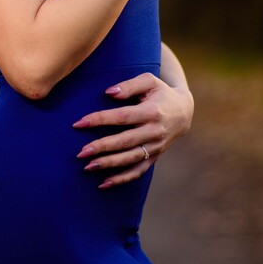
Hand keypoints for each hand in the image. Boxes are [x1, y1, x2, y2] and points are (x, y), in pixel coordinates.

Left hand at [72, 72, 193, 188]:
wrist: (183, 112)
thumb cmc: (160, 93)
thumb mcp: (149, 81)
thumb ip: (129, 85)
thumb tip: (109, 92)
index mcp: (152, 111)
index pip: (122, 117)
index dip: (100, 120)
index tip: (79, 123)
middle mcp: (155, 131)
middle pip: (125, 141)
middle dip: (102, 147)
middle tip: (81, 152)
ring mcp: (156, 147)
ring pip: (130, 159)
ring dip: (109, 164)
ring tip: (87, 166)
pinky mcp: (155, 157)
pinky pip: (138, 171)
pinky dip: (121, 179)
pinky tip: (103, 183)